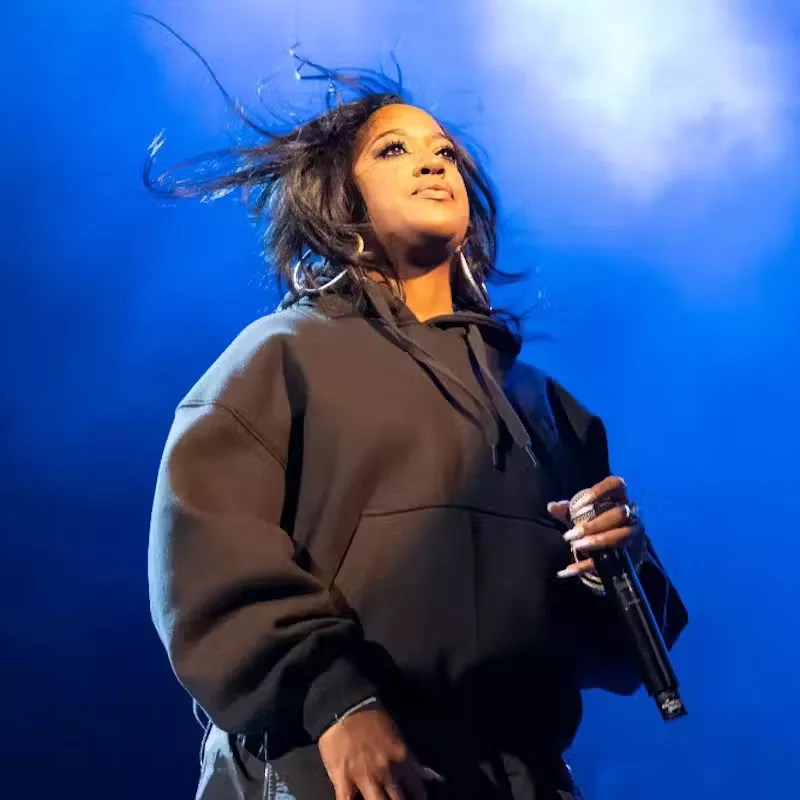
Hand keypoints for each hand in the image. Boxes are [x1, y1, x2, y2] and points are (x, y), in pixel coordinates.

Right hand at [318, 707, 432, 799]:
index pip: (417, 789)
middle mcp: (385, 771)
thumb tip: (430, 777)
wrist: (344, 707)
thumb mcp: (398, 734)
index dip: (419, 798)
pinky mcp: (342, 779)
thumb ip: (413, 760)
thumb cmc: (372, 718)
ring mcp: (363, 777)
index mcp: (401, 759)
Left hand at [547, 475, 644, 578]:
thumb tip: (551, 506)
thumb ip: (567, 510)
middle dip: (594, 524)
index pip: (616, 485)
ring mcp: (634, 534)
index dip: (600, 491)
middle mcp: (630, 514)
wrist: (615, 550)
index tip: (582, 502)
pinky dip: (590, 565)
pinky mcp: (631, 555)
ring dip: (598, 541)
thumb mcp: (581, 514)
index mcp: (618, 498)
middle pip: (619, 514)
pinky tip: (571, 569)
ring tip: (576, 547)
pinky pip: (612, 560)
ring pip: (621, 536)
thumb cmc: (595, 523)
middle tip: (570, 534)